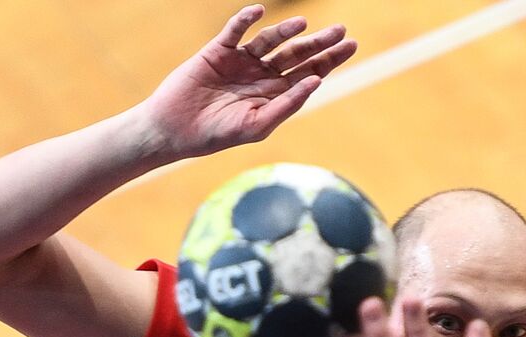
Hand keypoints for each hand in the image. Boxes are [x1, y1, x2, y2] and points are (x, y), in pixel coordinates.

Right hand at [139, 4, 355, 158]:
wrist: (175, 130)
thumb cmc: (217, 135)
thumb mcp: (257, 125)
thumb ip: (286, 105)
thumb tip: (315, 83)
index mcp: (275, 94)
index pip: (309, 73)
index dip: (330, 60)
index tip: (350, 46)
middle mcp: (261, 75)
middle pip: (297, 53)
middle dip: (319, 43)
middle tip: (341, 30)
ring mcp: (241, 61)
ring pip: (270, 39)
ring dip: (286, 30)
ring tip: (302, 24)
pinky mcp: (218, 51)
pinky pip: (235, 30)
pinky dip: (246, 20)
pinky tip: (259, 12)